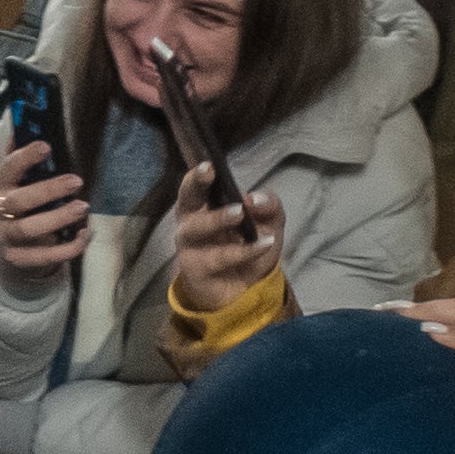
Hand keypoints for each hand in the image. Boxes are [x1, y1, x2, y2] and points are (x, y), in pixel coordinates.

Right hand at [0, 141, 88, 286]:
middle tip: (77, 181)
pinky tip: (85, 234)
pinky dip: (66, 248)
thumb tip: (16, 125)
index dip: (25, 158)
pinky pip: (43, 257)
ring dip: (57, 219)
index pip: (7, 169)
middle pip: (18, 202)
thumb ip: (12, 154)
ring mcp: (6, 237)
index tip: (46, 147)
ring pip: (28, 230)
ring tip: (83, 208)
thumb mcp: (10, 179)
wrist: (6, 246)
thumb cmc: (14, 203)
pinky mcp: (19, 259)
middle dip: (47, 190)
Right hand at [169, 162, 284, 311]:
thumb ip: (268, 205)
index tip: (209, 163)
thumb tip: (255, 197)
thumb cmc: (248, 247)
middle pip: (186, 199)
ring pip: (196, 228)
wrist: (244, 290)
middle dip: (195, 183)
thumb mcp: (268, 223)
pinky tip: (263, 245)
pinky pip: (217, 258)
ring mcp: (189, 246)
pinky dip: (242, 251)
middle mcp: (190, 221)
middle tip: (209, 171)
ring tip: (240, 213)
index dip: (198, 174)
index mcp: (203, 204)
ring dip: (217, 218)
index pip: (196, 184)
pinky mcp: (194, 269)